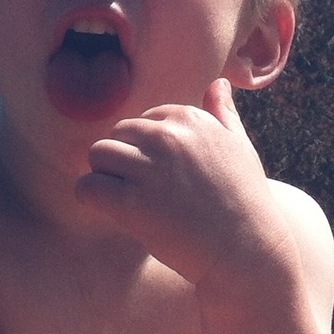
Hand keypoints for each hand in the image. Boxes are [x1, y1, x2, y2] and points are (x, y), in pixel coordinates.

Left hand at [74, 80, 291, 290]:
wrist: (246, 249)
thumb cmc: (244, 200)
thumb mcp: (240, 147)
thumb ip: (223, 114)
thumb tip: (218, 84)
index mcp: (188, 118)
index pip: (141, 122)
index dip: (146, 151)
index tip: (165, 176)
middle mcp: (167, 137)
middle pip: (116, 135)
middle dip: (123, 161)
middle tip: (144, 191)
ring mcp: (149, 168)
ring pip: (97, 155)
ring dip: (105, 176)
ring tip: (128, 200)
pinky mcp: (131, 202)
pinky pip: (87, 187)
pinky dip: (90, 198)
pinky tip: (110, 210)